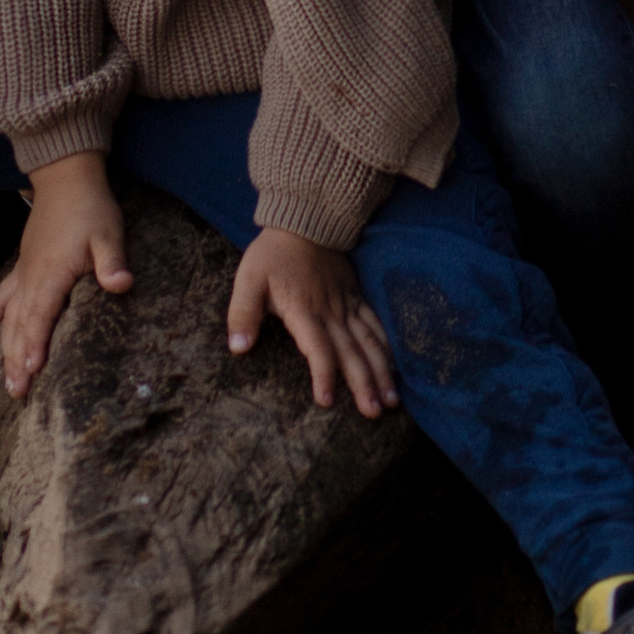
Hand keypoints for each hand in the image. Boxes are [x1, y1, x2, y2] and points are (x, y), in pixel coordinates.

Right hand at [0, 153, 132, 397]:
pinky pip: (1, 297)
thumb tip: (122, 285)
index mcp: (53, 273)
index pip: (42, 315)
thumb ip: (111, 261)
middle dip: (18, 360)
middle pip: (22, 325)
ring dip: (6, 349)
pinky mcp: (22, 266)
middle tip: (17, 392)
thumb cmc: (91, 207)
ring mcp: (24, 273)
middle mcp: (32, 277)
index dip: (36, 343)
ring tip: (6, 381)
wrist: (66, 178)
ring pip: (9, 318)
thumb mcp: (108, 233)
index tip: (31, 370)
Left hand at [229, 230, 396, 417]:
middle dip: (365, 383)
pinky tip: (395, 365)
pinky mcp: (355, 296)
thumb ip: (243, 313)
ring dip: (381, 370)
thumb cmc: (272, 254)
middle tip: (375, 412)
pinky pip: (375, 323)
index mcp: (304, 311)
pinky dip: (386, 345)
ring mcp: (346, 304)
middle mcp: (330, 312)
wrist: (305, 220)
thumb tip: (238, 347)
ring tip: (392, 399)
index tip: (327, 401)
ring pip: (368, 341)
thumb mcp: (249, 279)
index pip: (317, 348)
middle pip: (351, 351)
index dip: (323, 374)